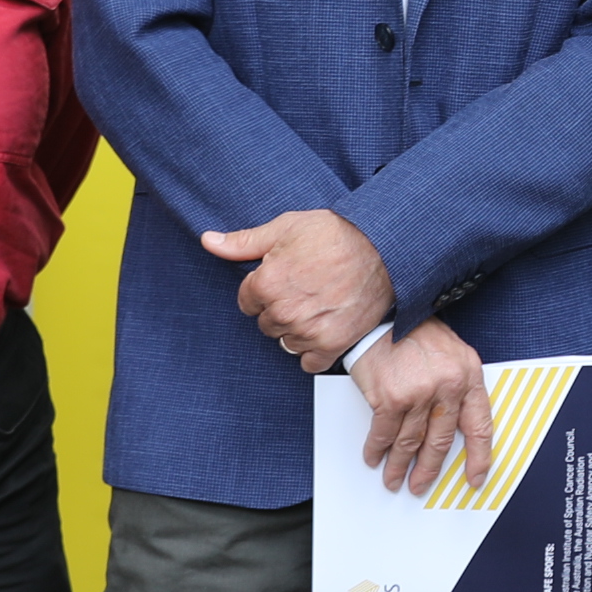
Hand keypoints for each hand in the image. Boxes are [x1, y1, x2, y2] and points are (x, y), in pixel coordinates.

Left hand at [202, 209, 393, 366]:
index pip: (247, 302)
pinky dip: (315, 350)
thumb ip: (243, 242)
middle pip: (266, 324)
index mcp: (265, 284)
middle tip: (306, 290)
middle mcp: (283, 312)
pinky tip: (326, 328)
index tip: (286, 280)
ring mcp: (307, 331)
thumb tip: (208, 241)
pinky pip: (309, 363)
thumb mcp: (285, 228)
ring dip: (298, 330)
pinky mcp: (332, 344)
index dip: (265, 289)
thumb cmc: (336, 233)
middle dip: (281, 309)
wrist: (383, 247)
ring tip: (319, 306)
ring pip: (286, 343)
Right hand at [354, 320, 491, 497]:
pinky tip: (374, 457)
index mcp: (468, 377)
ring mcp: (418, 394)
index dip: (479, 457)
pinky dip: (377, 450)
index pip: (479, 426)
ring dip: (400, 466)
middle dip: (429, 469)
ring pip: (411, 443)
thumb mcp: (452, 354)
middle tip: (421, 484)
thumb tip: (454, 425)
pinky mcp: (390, 398)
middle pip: (440, 441)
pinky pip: (384, 434)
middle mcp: (447, 387)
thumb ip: (458, 386)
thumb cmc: (416, 332)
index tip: (474, 478)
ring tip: (394, 478)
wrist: (384, 314)